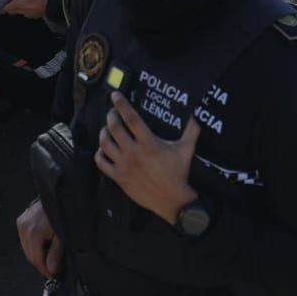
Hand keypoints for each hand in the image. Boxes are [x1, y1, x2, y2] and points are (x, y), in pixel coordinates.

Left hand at [2, 0, 47, 17]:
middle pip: (11, 11)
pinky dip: (26, 9)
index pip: (5, 9)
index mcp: (17, 4)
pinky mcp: (33, 15)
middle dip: (9, 8)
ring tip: (19, 2)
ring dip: (18, 8)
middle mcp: (20, 11)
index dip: (0, 8)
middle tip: (7, 2)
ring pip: (19, 12)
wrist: (50, 5)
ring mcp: (27, 14)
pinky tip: (29, 4)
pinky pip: (27, 13)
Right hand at [17, 199, 62, 277]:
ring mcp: (21, 222)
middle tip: (52, 269)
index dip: (44, 270)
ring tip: (49, 258)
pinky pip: (26, 238)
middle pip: (29, 255)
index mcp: (33, 232)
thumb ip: (56, 254)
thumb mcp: (62, 236)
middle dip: (41, 264)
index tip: (52, 276)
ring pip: (27, 247)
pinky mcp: (22, 219)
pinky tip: (44, 245)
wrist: (59, 196)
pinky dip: (34, 245)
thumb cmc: (62, 213)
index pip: (35, 259)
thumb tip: (51, 270)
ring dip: (37, 255)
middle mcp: (24, 227)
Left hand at [93, 92, 198, 224]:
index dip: (122, 105)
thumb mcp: (186, 150)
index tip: (115, 95)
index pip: (131, 119)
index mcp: (149, 144)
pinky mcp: (119, 178)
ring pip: (105, 144)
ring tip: (107, 128)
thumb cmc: (179, 173)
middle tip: (113, 113)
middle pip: (114, 128)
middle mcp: (134, 153)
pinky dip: (99, 153)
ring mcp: (125, 166)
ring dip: (103, 132)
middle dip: (111, 116)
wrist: (173, 201)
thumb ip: (191, 130)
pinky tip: (104, 149)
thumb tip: (197, 114)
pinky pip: (102, 163)